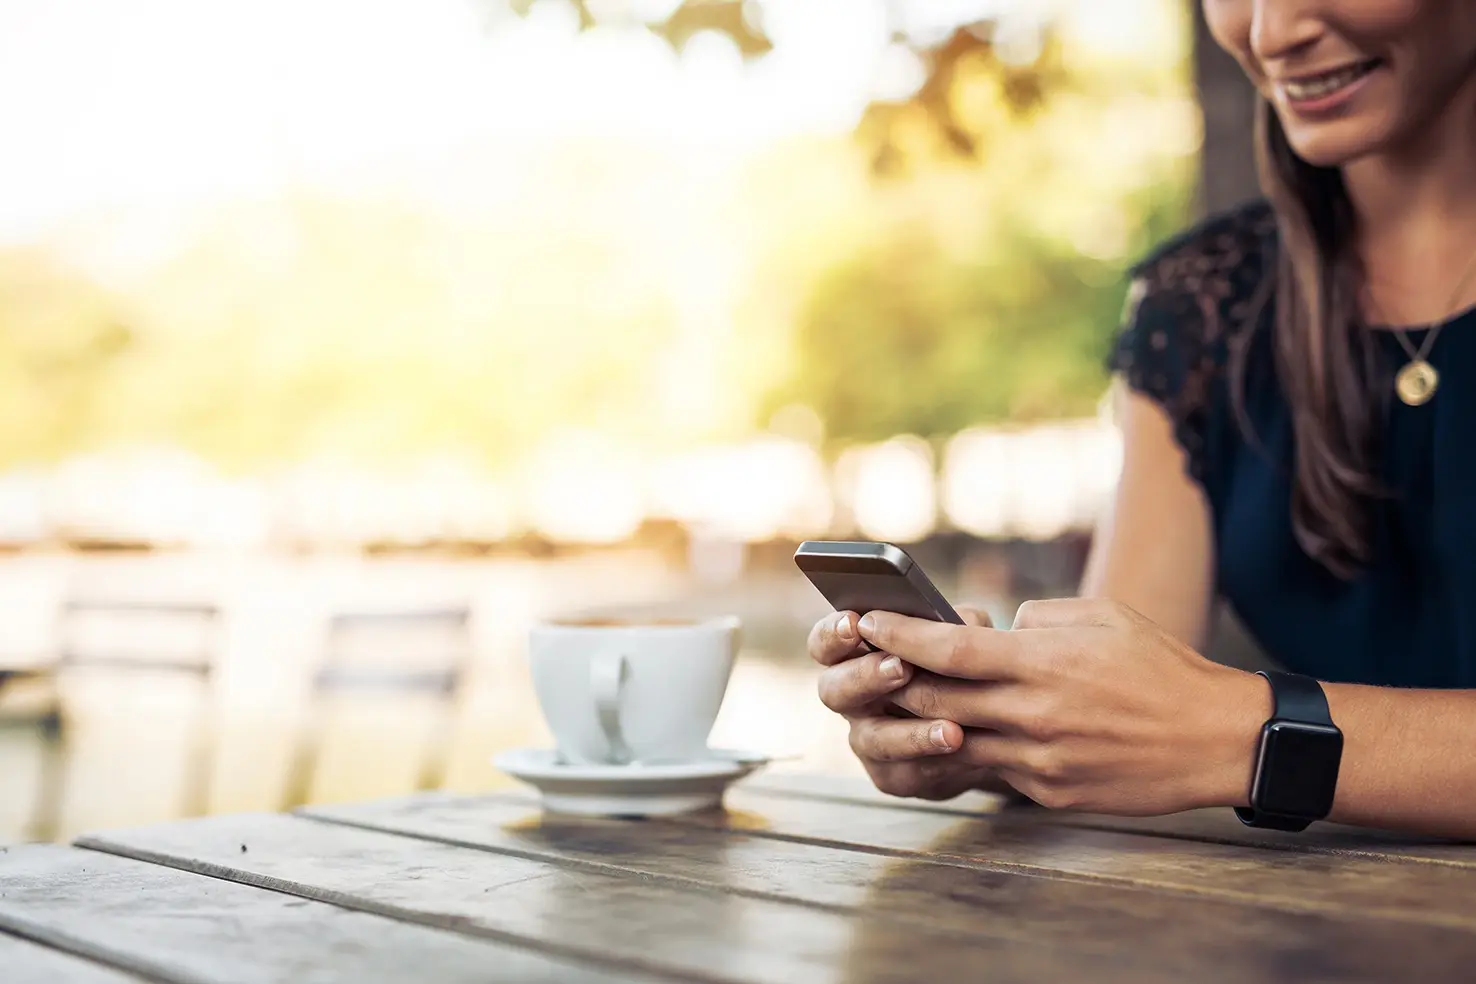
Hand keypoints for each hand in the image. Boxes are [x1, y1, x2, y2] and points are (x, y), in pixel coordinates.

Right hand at [809, 606, 1014, 800]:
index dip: (833, 634)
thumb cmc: (963, 669)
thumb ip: (954, 624)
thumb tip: (956, 622)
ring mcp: (868, 740)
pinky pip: (905, 771)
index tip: (854, 622)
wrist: (990, 728)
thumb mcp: (964, 635)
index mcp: (854, 657)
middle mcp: (851, 700)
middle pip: (833, 690)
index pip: (824, 643)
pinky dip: (933, 755)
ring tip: (948, 726)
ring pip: (871, 739)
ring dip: (908, 732)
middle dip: (864, 677)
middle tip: (900, 667)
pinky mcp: (892, 776)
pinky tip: (959, 741)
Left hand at [858, 597, 1268, 814]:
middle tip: (867, 662)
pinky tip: (962, 732)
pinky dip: (973, 747)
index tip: (869, 622)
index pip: (949, 650)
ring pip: (956, 741)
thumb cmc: (1161, 667)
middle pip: (937, 700)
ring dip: (923, 722)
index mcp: (1043, 663)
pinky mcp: (1051, 792)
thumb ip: (1039, 619)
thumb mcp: (1102, 616)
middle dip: (895, 681)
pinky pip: (995, 768)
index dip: (901, 636)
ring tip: (900, 700)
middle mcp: (1034, 714)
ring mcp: (1040, 760)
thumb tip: (998, 629)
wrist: (1217, 739)